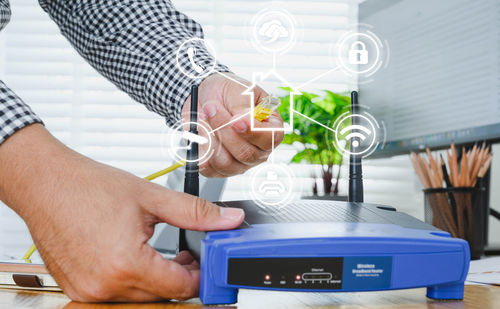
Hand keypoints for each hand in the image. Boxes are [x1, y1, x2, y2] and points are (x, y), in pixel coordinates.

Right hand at [0, 124, 243, 301]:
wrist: (45, 183)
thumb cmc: (88, 187)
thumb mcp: (151, 197)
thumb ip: (196, 213)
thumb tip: (228, 220)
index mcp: (126, 264)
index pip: (180, 288)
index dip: (200, 276)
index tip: (205, 263)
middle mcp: (104, 285)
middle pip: (161, 296)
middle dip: (179, 278)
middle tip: (186, 255)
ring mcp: (88, 291)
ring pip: (139, 298)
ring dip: (156, 280)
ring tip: (159, 253)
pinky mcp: (77, 289)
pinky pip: (116, 295)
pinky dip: (131, 280)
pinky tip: (134, 257)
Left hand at [182, 73, 283, 176]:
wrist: (206, 97)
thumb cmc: (229, 92)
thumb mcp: (240, 91)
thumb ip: (243, 107)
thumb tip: (242, 122)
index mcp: (271, 129)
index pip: (270, 138)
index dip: (252, 132)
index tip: (235, 120)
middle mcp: (258, 150)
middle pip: (246, 154)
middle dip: (223, 130)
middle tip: (211, 108)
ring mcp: (240, 163)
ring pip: (225, 163)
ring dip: (209, 139)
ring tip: (203, 118)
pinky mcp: (219, 169)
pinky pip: (209, 169)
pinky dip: (200, 150)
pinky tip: (199, 133)